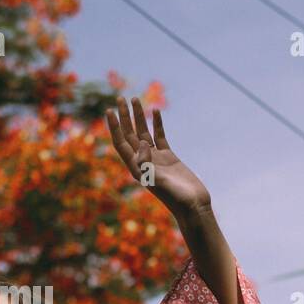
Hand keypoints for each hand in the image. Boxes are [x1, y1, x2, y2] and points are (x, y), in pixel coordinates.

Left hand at [106, 97, 211, 215]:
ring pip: (144, 133)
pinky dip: (157, 124)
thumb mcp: (159, 182)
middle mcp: (143, 162)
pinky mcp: (169, 157)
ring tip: (135, 99)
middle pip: (129, 135)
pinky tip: (155, 111)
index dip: (114, 127)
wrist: (193, 206)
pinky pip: (160, 136)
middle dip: (124, 117)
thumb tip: (142, 144)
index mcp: (136, 168)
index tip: (110, 110)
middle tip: (120, 98)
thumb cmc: (176, 199)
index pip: (121, 143)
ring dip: (138, 116)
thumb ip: (147, 164)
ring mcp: (156, 159)